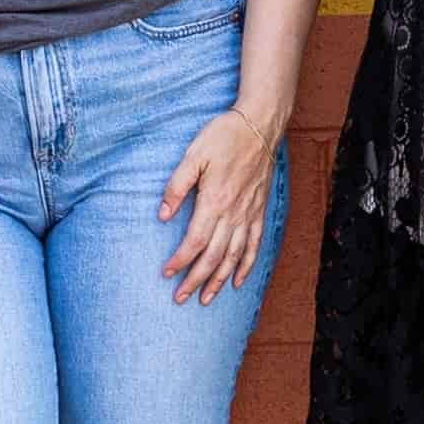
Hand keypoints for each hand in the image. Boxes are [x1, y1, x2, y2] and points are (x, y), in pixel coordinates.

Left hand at [158, 104, 280, 305]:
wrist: (260, 125)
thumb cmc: (224, 136)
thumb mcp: (193, 155)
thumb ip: (177, 185)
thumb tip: (163, 214)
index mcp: (215, 201)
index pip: (195, 241)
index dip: (180, 260)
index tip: (167, 273)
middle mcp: (233, 213)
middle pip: (214, 256)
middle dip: (196, 280)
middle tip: (181, 298)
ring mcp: (248, 214)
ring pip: (234, 257)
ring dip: (219, 280)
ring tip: (207, 299)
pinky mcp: (259, 211)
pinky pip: (254, 245)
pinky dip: (246, 266)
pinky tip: (238, 280)